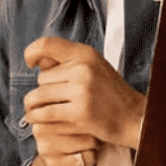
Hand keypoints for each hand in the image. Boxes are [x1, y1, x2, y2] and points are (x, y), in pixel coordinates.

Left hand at [20, 37, 146, 165]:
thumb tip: (37, 60)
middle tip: (54, 101)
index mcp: (86, 53)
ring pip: (40, 95)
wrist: (136, 119)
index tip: (30, 63)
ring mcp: (81, 90)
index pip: (46, 44)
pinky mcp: (80, 112)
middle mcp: (83, 68)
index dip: (32, 52)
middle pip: (42, 77)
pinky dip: (37, 118)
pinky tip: (37, 120)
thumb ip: (69, 62)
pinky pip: (45, 113)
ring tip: (37, 112)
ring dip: (35, 106)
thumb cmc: (112, 95)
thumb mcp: (94, 68)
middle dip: (44, 90)